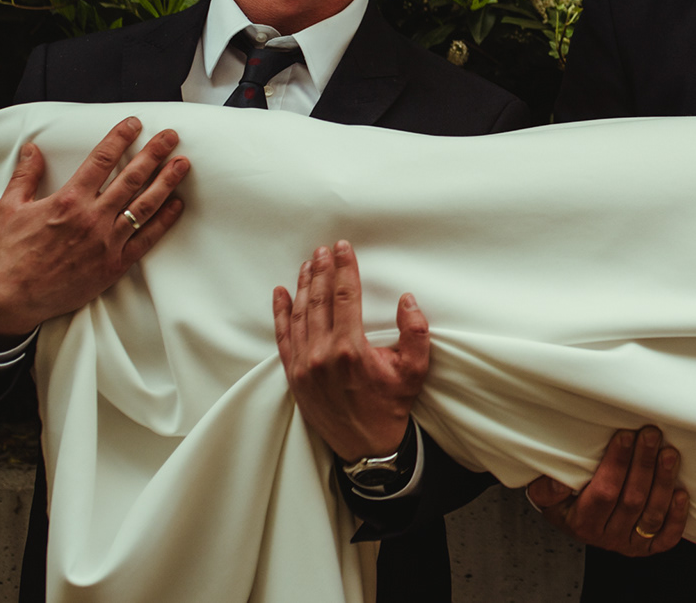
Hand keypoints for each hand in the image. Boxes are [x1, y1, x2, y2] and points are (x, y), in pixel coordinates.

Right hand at [0, 119, 189, 342]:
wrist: (13, 298)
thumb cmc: (11, 254)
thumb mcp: (9, 208)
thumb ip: (25, 176)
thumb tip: (32, 149)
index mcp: (68, 200)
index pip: (101, 160)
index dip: (121, 138)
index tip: (135, 124)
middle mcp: (92, 217)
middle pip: (131, 177)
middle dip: (154, 153)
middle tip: (171, 137)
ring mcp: (107, 241)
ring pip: (145, 205)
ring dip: (166, 182)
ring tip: (183, 164)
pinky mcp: (115, 263)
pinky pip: (146, 238)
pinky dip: (165, 220)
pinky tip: (177, 204)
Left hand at [273, 241, 426, 460]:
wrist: (367, 446)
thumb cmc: (391, 406)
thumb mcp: (415, 370)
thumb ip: (415, 332)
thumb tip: (406, 300)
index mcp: (351, 349)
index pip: (344, 297)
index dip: (344, 269)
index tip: (343, 249)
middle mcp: (323, 355)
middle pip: (319, 300)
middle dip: (321, 271)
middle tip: (324, 250)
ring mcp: (304, 366)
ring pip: (300, 314)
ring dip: (304, 286)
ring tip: (308, 264)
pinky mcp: (294, 376)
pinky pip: (282, 337)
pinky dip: (280, 313)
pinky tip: (281, 294)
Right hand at [526, 425, 691, 555]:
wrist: (581, 525)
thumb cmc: (567, 502)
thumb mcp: (546, 496)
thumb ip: (546, 490)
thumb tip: (559, 483)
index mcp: (582, 523)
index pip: (603, 493)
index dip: (616, 464)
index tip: (625, 435)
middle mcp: (607, 537)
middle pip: (631, 500)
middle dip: (643, 464)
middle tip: (651, 434)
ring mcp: (630, 544)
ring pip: (651, 515)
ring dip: (663, 482)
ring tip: (669, 453)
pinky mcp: (649, 547)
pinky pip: (667, 537)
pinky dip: (677, 516)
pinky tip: (682, 493)